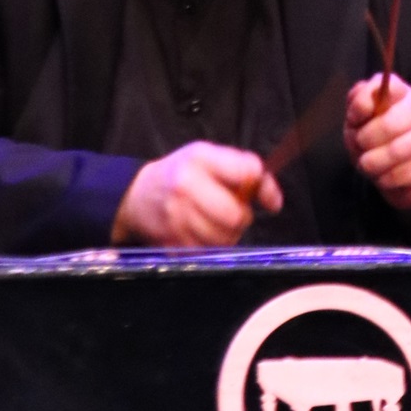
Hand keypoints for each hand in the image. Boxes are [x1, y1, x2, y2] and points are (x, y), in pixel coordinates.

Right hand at [111, 142, 282, 249]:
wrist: (136, 195)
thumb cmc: (180, 173)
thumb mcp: (209, 157)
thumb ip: (246, 169)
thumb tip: (275, 202)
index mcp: (199, 159)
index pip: (247, 173)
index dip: (261, 187)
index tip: (260, 194)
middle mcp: (185, 188)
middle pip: (236, 216)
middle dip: (242, 216)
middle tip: (232, 211)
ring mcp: (176, 218)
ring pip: (224, 239)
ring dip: (228, 234)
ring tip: (217, 222)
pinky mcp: (171, 243)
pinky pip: (208, 253)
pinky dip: (211, 247)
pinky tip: (202, 233)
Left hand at [344, 74, 410, 223]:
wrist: (403, 170)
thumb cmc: (375, 137)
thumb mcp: (360, 119)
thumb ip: (357, 103)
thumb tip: (363, 102)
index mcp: (401, 94)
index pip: (389, 86)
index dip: (365, 101)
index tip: (353, 118)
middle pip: (389, 124)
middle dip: (365, 140)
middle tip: (359, 147)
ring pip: (397, 152)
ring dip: (373, 163)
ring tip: (368, 164)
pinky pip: (405, 174)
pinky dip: (386, 179)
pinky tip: (383, 176)